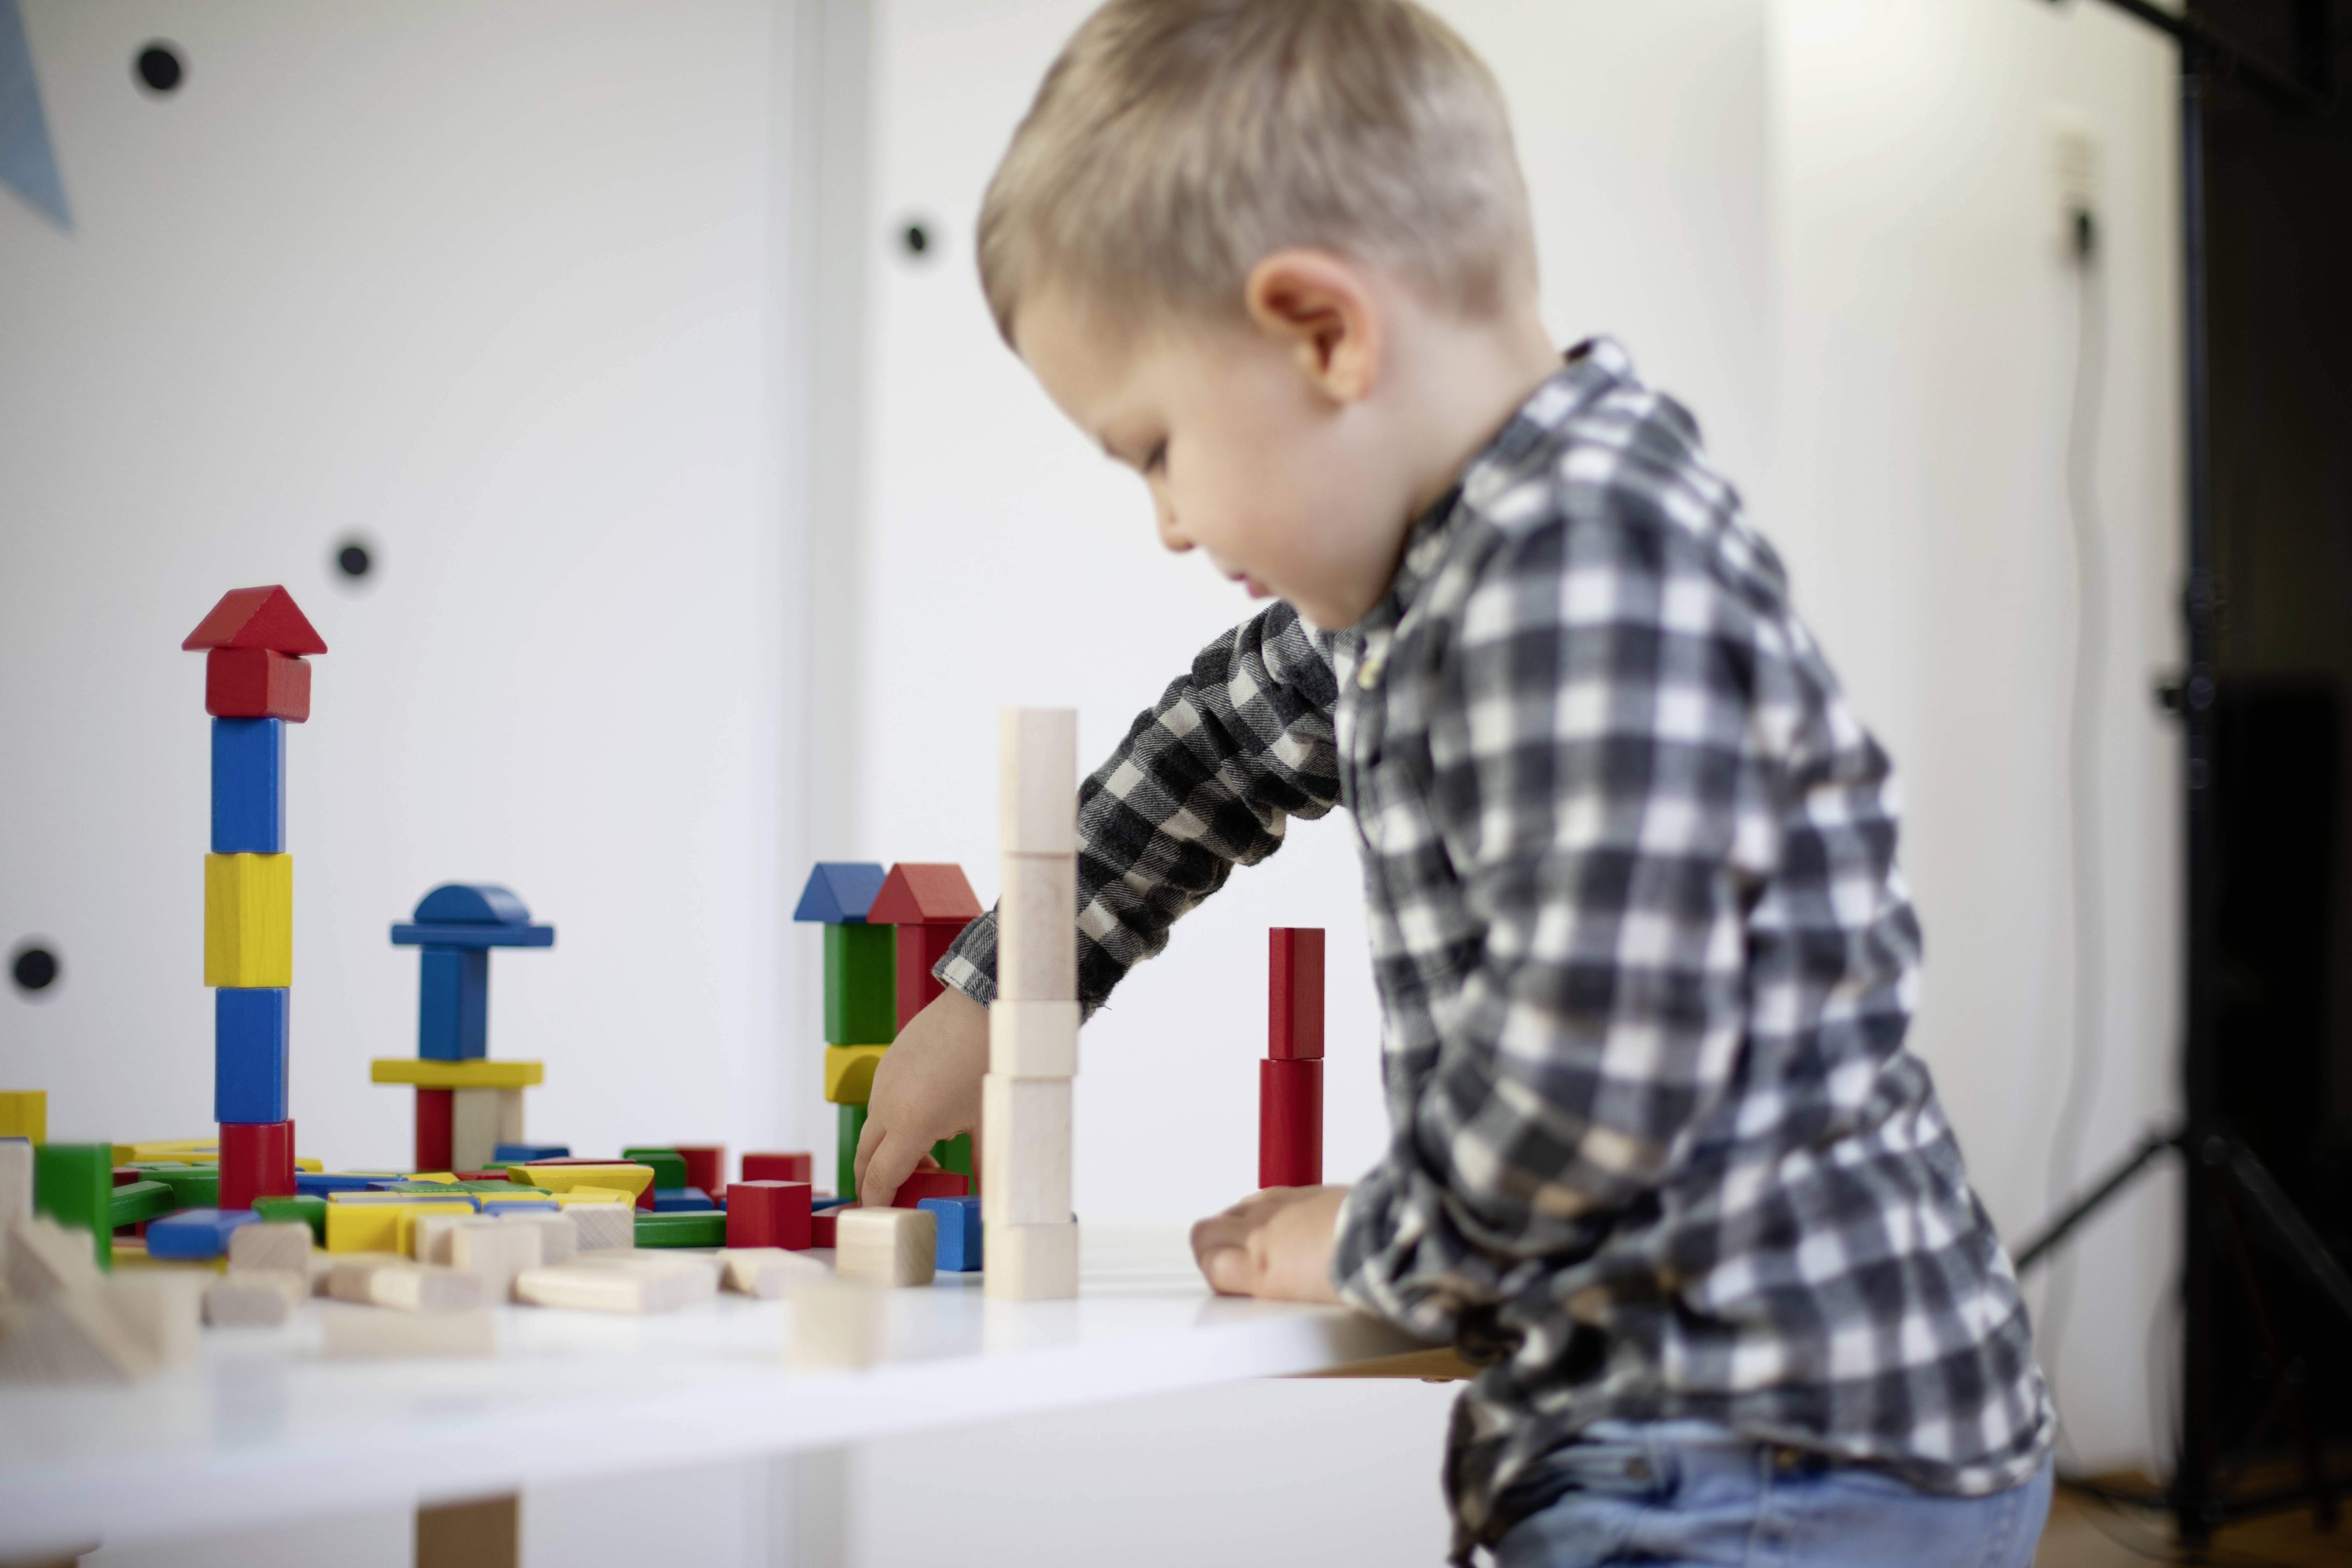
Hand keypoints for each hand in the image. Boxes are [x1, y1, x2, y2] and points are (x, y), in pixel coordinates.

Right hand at [854, 987, 989, 1207]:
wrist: (982, 1005)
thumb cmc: (988, 1063)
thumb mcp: (987, 1118)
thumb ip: (983, 1162)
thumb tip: (987, 1192)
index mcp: (909, 1125)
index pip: (879, 1178)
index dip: (876, 1203)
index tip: (878, 1219)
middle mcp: (886, 1104)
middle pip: (864, 1157)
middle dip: (872, 1183)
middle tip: (889, 1201)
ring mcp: (884, 1081)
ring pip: (873, 1129)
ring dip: (887, 1151)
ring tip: (923, 1162)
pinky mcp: (888, 1063)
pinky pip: (882, 1102)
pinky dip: (893, 1123)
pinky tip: (926, 1122)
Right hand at [1190, 1185, 1347, 1302]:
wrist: (1392, 1240)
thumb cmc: (1360, 1280)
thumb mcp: (1308, 1309)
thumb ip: (1277, 1296)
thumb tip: (1265, 1299)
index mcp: (1262, 1265)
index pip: (1209, 1264)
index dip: (1216, 1277)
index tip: (1230, 1286)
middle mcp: (1264, 1230)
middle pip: (1205, 1231)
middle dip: (1212, 1248)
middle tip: (1232, 1267)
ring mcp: (1281, 1205)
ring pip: (1233, 1211)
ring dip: (1237, 1228)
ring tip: (1260, 1248)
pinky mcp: (1304, 1191)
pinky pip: (1263, 1198)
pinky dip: (1264, 1213)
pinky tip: (1286, 1228)